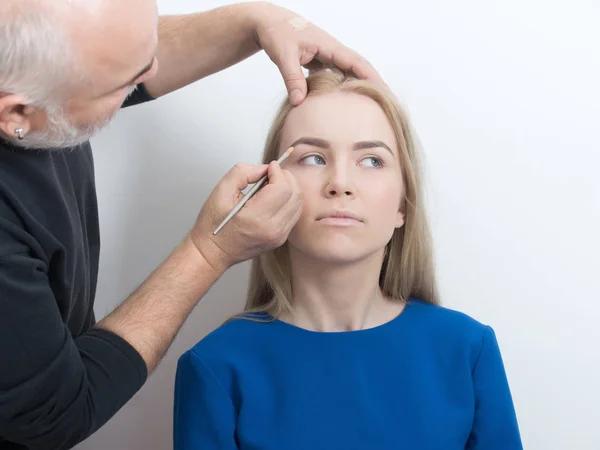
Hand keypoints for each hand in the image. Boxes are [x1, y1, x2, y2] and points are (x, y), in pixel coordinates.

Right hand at [189, 161, 302, 272]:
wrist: (213, 252)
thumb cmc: (214, 225)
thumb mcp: (221, 191)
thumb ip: (243, 173)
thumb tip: (264, 169)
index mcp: (256, 217)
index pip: (282, 188)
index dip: (278, 172)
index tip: (270, 166)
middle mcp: (272, 229)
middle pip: (295, 195)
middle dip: (286, 178)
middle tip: (273, 173)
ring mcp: (279, 236)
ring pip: (298, 204)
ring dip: (290, 188)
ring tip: (273, 184)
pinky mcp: (280, 239)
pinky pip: (294, 214)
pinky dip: (289, 201)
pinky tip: (275, 198)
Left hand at [250, 2, 384, 105]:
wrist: (267, 22)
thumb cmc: (276, 33)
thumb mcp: (283, 55)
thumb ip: (292, 79)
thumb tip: (299, 102)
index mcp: (328, 45)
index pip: (356, 62)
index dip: (371, 77)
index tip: (383, 91)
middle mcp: (331, 49)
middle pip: (358, 66)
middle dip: (373, 81)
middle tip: (387, 100)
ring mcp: (326, 54)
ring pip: (348, 71)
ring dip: (360, 84)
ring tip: (371, 103)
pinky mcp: (319, 60)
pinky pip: (336, 74)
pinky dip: (343, 85)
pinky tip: (345, 100)